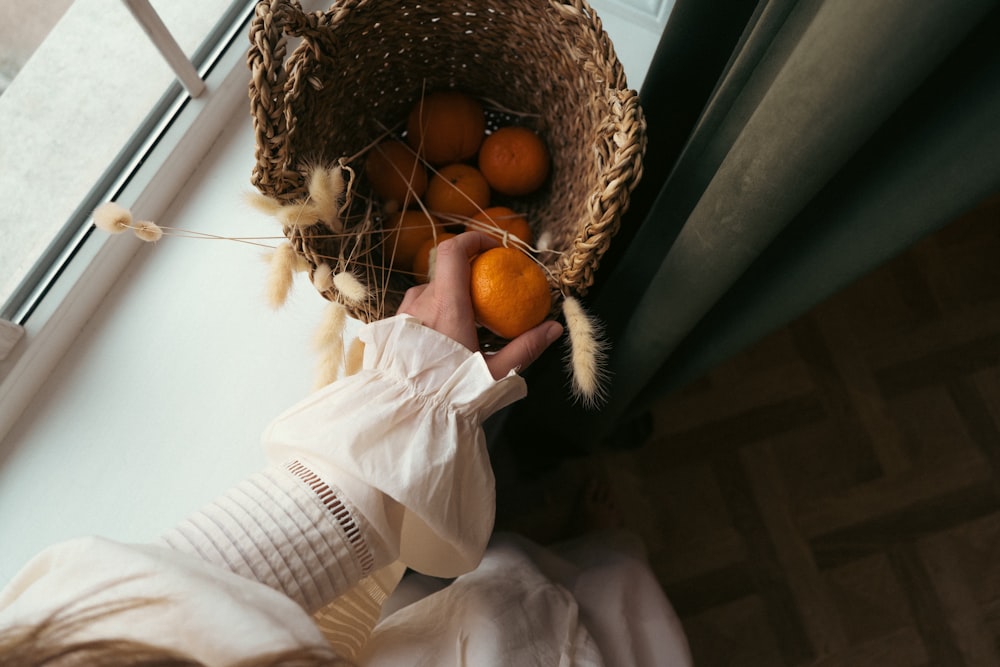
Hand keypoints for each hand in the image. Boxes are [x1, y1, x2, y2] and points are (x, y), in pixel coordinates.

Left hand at [398, 231, 562, 379]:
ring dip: (449, 301)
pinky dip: (432, 315)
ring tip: (465, 327)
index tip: (492, 247)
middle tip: (487, 302)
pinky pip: (415, 310)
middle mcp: (421, 302)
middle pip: (446, 275)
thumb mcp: (495, 372)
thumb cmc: (452, 392)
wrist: (410, 415)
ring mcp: (403, 314)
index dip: (473, 239)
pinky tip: (443, 340)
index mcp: (446, 305)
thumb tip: (553, 327)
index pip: (453, 251)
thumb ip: (525, 346)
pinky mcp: (393, 329)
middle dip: (468, 282)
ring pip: (429, 293)